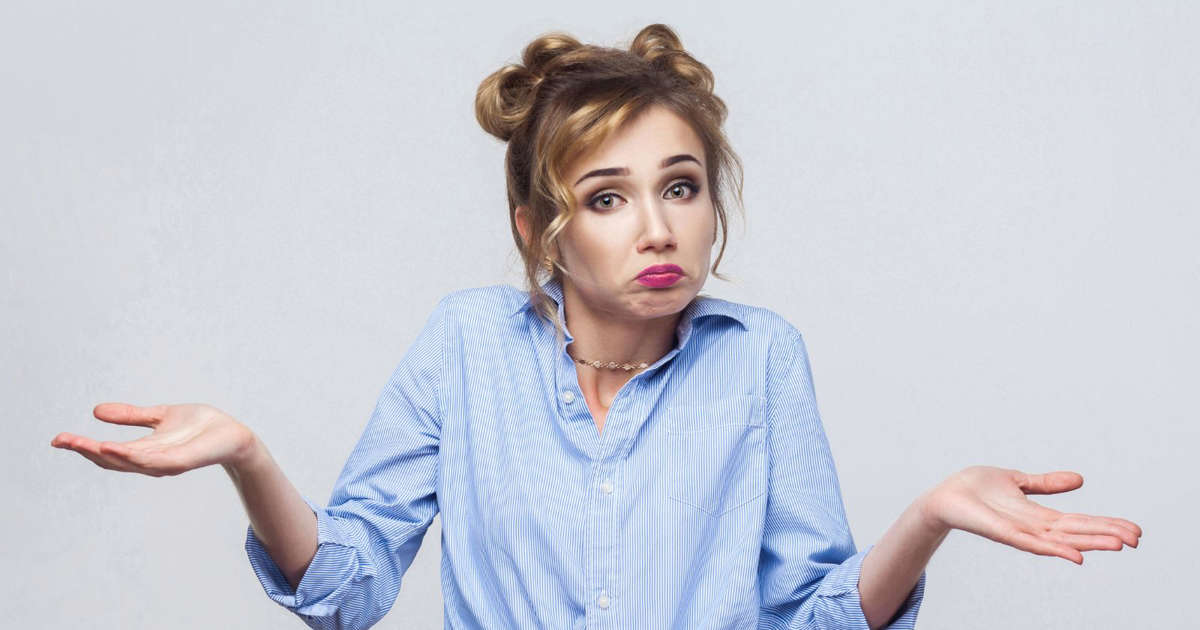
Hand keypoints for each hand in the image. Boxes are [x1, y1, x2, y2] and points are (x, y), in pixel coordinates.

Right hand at [51, 403, 258, 475]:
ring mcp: (165, 464)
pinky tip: (115, 448)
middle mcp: (150, 461)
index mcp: (143, 450)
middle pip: (111, 460)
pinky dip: (133, 457)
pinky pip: (154, 461)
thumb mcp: (160, 416)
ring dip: (107, 455)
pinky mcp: (182, 461)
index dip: (82, 447)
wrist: (234, 435)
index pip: (107, 452)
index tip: (58, 439)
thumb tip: (96, 411)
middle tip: (61, 441)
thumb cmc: (201, 427)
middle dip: (85, 451)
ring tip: (86, 445)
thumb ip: (132, 416)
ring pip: (130, 462)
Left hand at [918, 465, 1141, 563]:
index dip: (1105, 524)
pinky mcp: (1001, 532)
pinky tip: (1075, 555)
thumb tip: (1080, 479)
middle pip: (1076, 532)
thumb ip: (1046, 483)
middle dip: (1106, 535)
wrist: (944, 496)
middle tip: (1137, 540)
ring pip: (1060, 540)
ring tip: (1116, 545)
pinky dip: (1053, 549)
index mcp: (1038, 515)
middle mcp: (1032, 527)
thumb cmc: (976, 489)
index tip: (1134, 529)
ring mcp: (1018, 532)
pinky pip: (1030, 543)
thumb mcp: (1018, 481)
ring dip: (1088, 543)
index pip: (1079, 521)